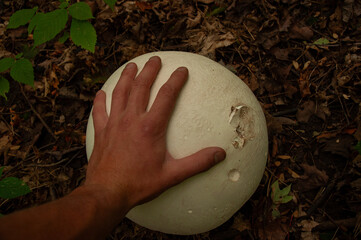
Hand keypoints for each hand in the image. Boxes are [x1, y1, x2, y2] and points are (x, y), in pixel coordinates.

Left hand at [84, 56, 225, 211]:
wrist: (107, 194)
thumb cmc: (139, 184)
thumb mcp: (172, 175)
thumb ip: (197, 163)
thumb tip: (219, 154)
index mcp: (151, 127)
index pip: (166, 96)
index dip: (176, 80)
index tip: (182, 70)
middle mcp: (131, 120)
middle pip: (141, 87)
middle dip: (149, 71)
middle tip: (155, 59)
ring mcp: (114, 124)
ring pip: (120, 93)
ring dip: (126, 77)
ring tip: (132, 65)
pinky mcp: (101, 132)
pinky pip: (99, 111)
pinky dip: (100, 100)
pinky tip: (101, 93)